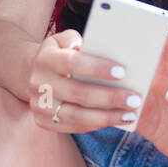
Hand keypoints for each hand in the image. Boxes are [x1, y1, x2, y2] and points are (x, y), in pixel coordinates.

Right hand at [26, 29, 145, 132]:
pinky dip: (97, 125)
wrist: (32, 73)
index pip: (72, 63)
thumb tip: (99, 47)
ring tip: (130, 114)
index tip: (123, 71)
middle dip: (110, 97)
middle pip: (78, 93)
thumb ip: (79, 40)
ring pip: (77, 116)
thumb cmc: (61, 53)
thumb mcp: (64, 39)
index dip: (97, 68)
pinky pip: (74, 127)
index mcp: (45, 59)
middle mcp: (38, 83)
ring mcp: (39, 106)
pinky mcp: (44, 122)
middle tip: (135, 99)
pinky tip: (115, 121)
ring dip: (107, 117)